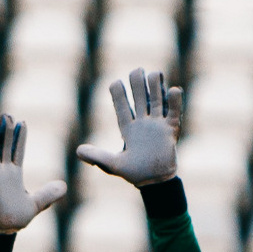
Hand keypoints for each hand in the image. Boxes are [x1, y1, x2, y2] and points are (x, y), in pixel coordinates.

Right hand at [0, 116, 67, 231]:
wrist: (3, 231)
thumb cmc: (16, 218)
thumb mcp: (37, 204)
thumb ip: (48, 194)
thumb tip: (63, 186)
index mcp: (14, 174)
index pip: (18, 151)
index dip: (20, 137)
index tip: (22, 122)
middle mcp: (3, 173)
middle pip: (5, 147)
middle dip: (6, 132)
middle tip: (6, 115)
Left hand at [75, 69, 182, 185]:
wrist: (154, 181)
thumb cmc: (133, 172)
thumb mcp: (112, 165)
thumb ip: (97, 157)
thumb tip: (78, 152)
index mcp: (127, 127)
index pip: (122, 106)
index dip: (118, 94)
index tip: (115, 83)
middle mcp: (142, 122)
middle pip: (140, 97)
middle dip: (138, 84)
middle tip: (136, 70)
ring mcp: (157, 124)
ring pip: (157, 100)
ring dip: (155, 87)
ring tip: (153, 74)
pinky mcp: (170, 130)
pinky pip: (174, 113)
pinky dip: (174, 102)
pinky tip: (173, 90)